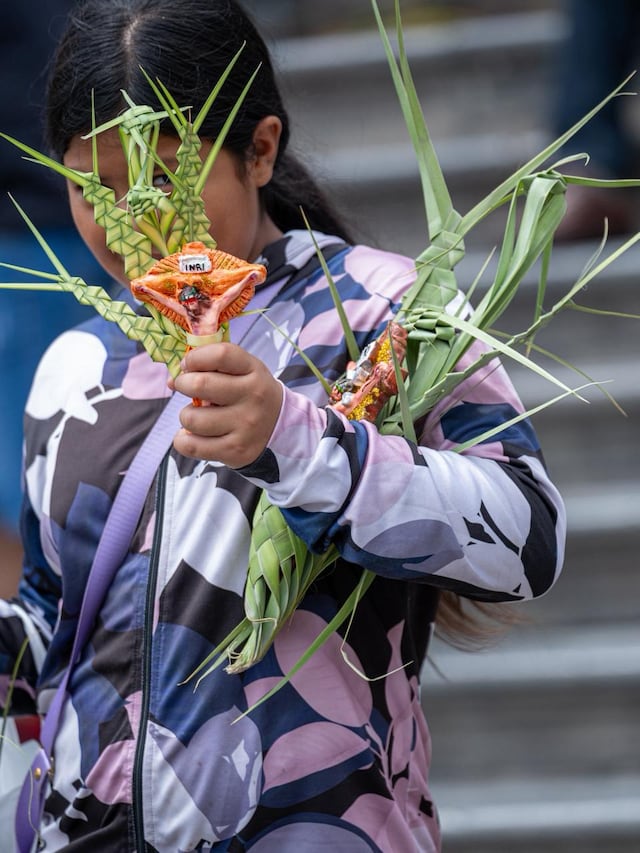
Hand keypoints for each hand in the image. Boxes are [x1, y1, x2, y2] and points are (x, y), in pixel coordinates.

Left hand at [168, 343, 282, 467]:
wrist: (280, 426)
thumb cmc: (249, 393)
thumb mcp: (243, 370)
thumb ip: (212, 366)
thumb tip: (172, 380)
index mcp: (254, 371)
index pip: (220, 355)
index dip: (195, 358)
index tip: (188, 365)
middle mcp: (253, 398)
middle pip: (200, 384)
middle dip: (182, 384)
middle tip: (185, 387)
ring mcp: (245, 427)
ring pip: (192, 418)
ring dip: (186, 415)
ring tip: (197, 416)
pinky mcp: (235, 451)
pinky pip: (191, 446)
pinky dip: (183, 440)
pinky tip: (192, 435)